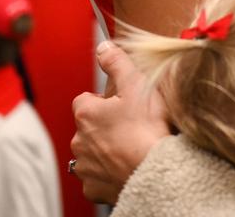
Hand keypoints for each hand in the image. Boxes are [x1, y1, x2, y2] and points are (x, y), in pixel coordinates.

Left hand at [71, 41, 169, 204]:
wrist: (156, 172)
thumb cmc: (147, 129)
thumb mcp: (137, 85)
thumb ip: (117, 63)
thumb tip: (104, 47)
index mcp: (86, 114)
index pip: (85, 100)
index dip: (104, 100)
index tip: (122, 104)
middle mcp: (78, 141)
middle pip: (88, 127)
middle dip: (104, 126)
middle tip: (132, 126)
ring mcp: (85, 166)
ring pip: (91, 153)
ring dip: (106, 150)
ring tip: (132, 148)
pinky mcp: (94, 188)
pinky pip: (97, 178)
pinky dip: (109, 174)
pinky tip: (127, 167)